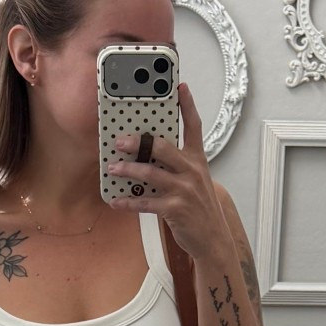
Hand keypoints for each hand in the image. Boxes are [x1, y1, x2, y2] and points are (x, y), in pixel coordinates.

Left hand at [106, 83, 229, 261]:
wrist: (213, 239)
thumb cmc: (200, 209)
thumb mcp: (196, 181)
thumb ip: (178, 166)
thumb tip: (149, 155)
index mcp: (198, 160)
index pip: (194, 126)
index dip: (187, 105)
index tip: (180, 86)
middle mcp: (192, 171)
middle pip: (163, 147)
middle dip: (139, 142)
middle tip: (120, 141)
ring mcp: (184, 190)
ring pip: (151, 173)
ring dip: (128, 170)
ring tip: (112, 168)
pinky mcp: (175, 209)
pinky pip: (146, 203)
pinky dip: (129, 202)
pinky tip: (116, 200)